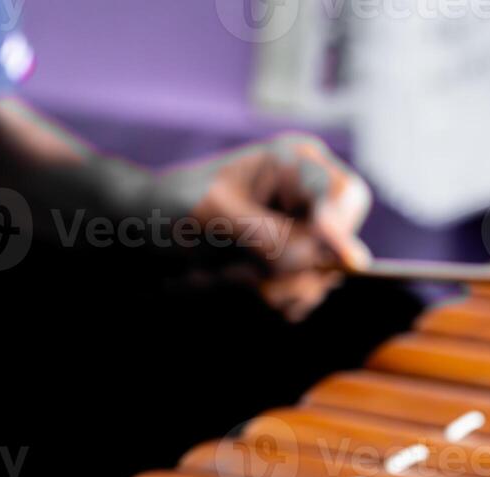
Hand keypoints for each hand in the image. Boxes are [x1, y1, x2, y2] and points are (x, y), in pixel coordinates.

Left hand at [178, 134, 371, 321]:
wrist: (146, 236)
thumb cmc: (174, 206)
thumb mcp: (216, 215)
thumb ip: (266, 235)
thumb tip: (311, 259)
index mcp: (295, 163)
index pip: (343, 196)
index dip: (337, 228)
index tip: (332, 260)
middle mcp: (309, 197)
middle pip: (341, 243)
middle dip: (304, 269)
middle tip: (266, 285)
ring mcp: (305, 234)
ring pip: (324, 275)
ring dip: (284, 289)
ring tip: (238, 279)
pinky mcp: (296, 266)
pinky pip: (308, 293)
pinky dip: (281, 301)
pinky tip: (250, 291)